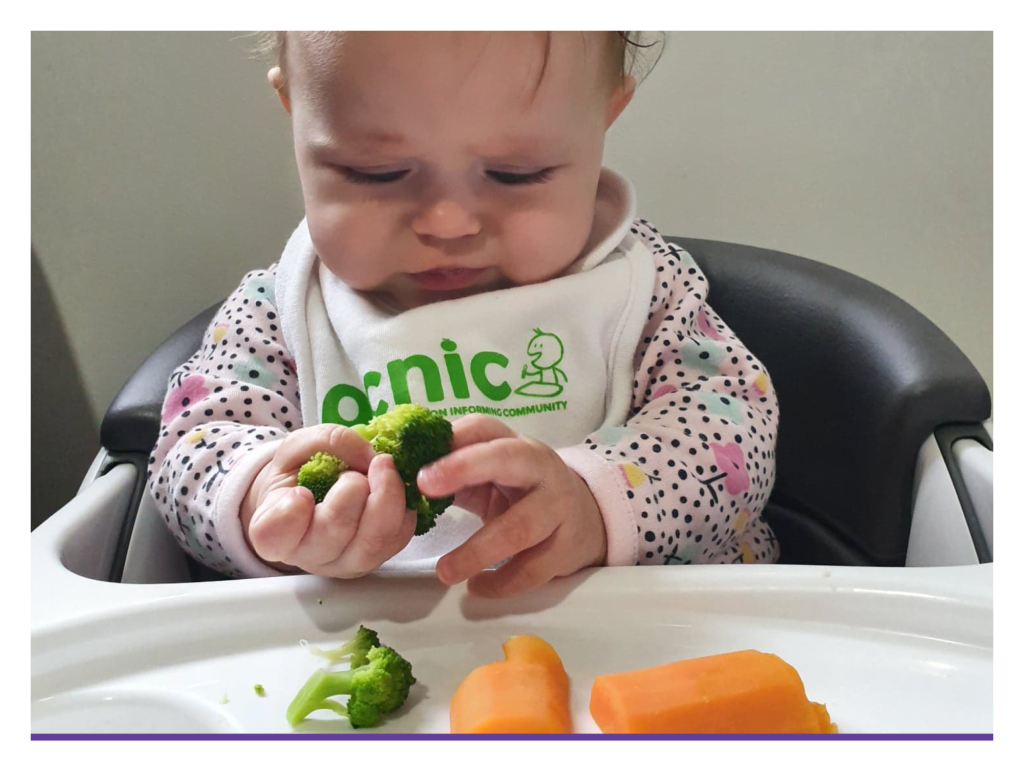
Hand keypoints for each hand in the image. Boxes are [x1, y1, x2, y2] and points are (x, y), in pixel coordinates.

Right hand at [241, 424, 415, 576]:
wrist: (317, 497)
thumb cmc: (301, 475)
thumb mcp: (300, 447)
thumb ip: (328, 440)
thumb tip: (368, 455)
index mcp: (274, 529)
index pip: (272, 535)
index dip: (289, 515)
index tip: (300, 493)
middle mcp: (308, 554)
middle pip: (334, 531)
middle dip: (352, 488)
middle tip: (353, 471)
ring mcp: (345, 563)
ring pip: (374, 539)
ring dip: (386, 494)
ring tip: (381, 468)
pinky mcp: (379, 559)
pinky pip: (400, 535)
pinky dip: (403, 504)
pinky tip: (390, 487)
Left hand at [416, 415, 606, 596]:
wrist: (587, 517)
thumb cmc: (523, 492)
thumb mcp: (494, 475)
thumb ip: (454, 474)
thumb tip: (399, 477)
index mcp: (516, 446)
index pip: (484, 430)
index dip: (452, 441)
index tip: (419, 459)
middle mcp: (541, 469)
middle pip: (508, 459)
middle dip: (465, 468)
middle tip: (424, 486)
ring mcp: (557, 508)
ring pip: (519, 527)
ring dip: (478, 551)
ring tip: (444, 572)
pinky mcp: (566, 548)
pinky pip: (532, 569)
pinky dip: (501, 583)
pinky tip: (476, 587)